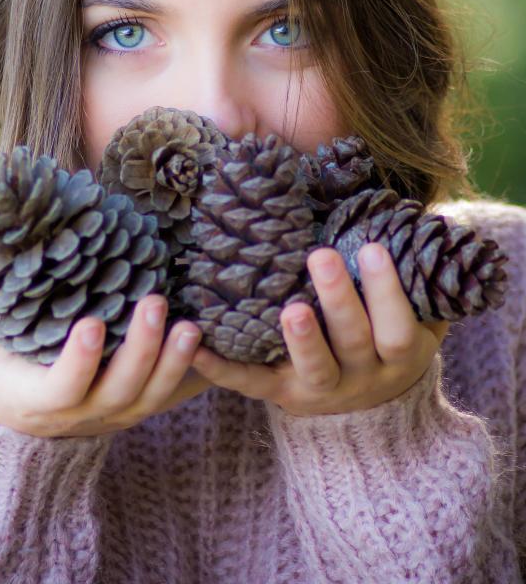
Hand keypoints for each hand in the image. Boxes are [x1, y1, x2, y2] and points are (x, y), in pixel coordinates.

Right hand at [0, 244, 209, 436]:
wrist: (17, 413)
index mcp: (40, 399)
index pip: (63, 388)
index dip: (79, 361)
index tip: (91, 322)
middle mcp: (83, 412)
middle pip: (120, 389)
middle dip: (141, 349)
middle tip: (154, 301)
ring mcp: (116, 412)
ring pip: (152, 396)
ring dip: (174, 361)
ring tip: (190, 323)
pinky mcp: (138, 403)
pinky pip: (169, 393)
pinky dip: (189, 370)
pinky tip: (206, 338)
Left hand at [191, 243, 448, 416]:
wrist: (373, 400)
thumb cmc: (389, 330)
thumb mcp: (416, 310)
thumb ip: (412, 271)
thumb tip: (406, 210)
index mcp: (398, 354)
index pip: (398, 329)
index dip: (387, 292)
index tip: (372, 247)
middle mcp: (363, 376)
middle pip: (353, 342)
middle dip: (339, 300)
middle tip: (321, 256)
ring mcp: (321, 390)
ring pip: (313, 369)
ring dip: (300, 339)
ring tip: (288, 308)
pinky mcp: (281, 394)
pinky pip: (250, 384)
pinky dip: (221, 368)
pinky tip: (195, 345)